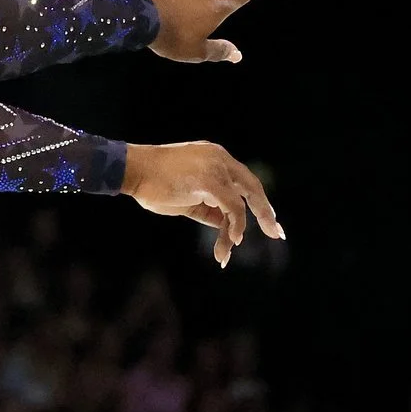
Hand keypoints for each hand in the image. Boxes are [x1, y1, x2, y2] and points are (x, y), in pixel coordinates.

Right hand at [120, 141, 282, 266]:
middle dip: (265, 214)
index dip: (257, 202)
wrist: (133, 171)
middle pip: (253, 188)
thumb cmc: (153, 184)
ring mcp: (217, 167)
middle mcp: (220, 159)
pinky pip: (232, 208)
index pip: (244, 181)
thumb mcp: (187, 198)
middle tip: (277, 234)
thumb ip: (209, 208)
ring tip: (227, 253)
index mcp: (216, 158)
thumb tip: (225, 226)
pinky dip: (234, 226)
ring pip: (241, 203)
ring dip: (236, 231)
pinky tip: (231, 241)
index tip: (269, 222)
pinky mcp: (211, 180)